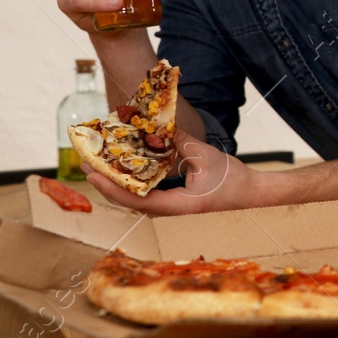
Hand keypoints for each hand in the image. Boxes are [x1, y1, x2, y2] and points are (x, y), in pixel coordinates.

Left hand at [85, 131, 260, 214]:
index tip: (94, 174)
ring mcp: (170, 208)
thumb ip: (181, 142)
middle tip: (86, 164)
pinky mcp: (172, 201)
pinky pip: (146, 194)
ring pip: (135, 199)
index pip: (138, 200)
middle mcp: (170, 211)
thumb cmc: (233, 178)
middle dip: (107, 183)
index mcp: (179, 205)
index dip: (113, 188)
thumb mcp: (206, 156)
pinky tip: (122, 169)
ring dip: (116, 182)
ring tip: (97, 166)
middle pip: (130, 201)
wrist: (251, 193)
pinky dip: (131, 182)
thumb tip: (158, 126)